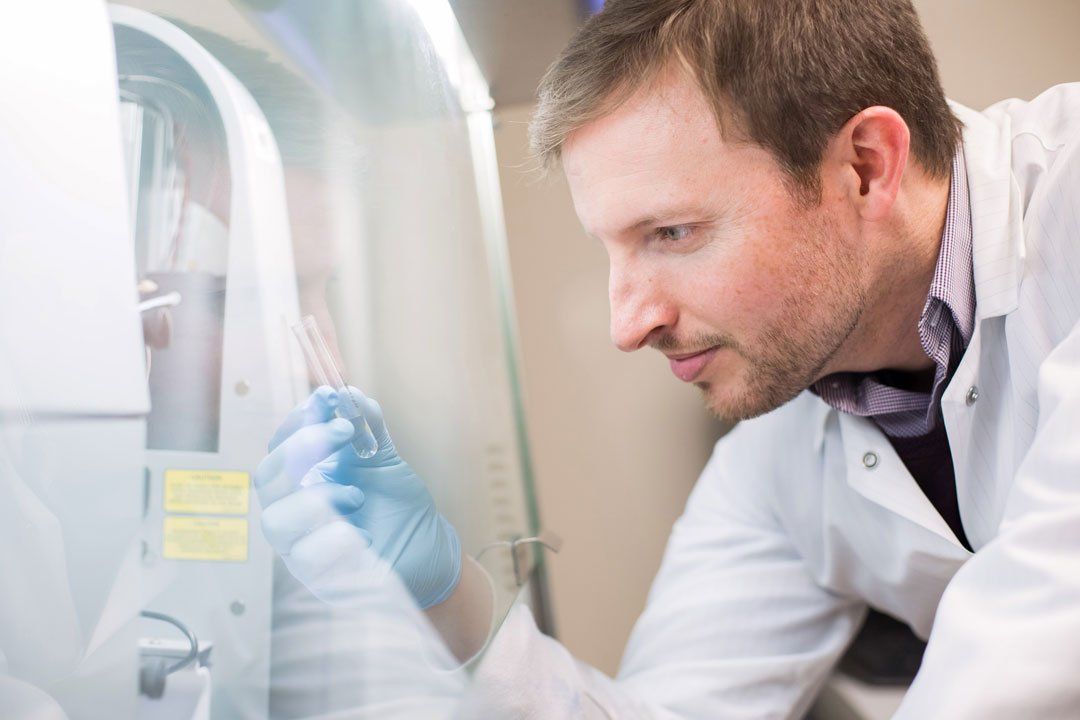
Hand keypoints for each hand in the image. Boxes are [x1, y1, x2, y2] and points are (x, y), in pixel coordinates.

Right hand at [253, 387, 461, 608]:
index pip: (278, 445)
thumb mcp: (385, 461)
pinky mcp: (319, 579)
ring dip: (316, 499)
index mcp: (302, 480)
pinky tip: (366, 535)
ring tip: (357, 495)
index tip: (329, 397)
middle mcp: (293, 511)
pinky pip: (307, 559)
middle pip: (267, 477)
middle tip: (344, 432)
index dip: (298, 419)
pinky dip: (336, 540)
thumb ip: (369, 430)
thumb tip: (353, 396)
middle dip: (303, 447)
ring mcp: (301, 547)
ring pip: (275, 521)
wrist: (430, 551)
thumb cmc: (398, 507)